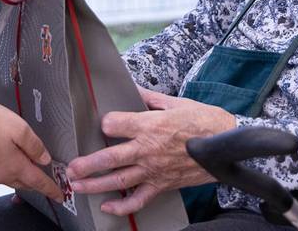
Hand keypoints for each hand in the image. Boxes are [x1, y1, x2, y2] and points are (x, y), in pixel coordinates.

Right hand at [0, 97, 64, 201]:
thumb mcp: (19, 128)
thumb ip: (34, 145)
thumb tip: (44, 158)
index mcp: (14, 166)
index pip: (38, 182)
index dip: (50, 189)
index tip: (59, 195)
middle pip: (21, 182)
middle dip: (32, 179)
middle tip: (39, 175)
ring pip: (4, 176)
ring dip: (12, 170)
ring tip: (14, 157)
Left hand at [66, 87, 235, 215]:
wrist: (228, 144)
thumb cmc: (205, 121)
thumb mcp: (176, 102)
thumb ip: (150, 98)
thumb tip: (134, 90)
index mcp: (149, 125)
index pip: (114, 125)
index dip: (106, 123)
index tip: (103, 123)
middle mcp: (148, 150)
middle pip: (109, 158)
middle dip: (86, 163)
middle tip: (70, 167)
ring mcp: (154, 170)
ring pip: (119, 181)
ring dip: (95, 184)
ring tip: (77, 186)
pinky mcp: (162, 184)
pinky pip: (139, 199)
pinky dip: (122, 206)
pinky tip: (108, 207)